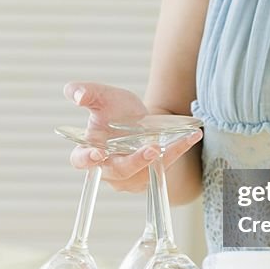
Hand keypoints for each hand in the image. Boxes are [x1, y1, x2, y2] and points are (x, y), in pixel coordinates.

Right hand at [62, 81, 201, 193]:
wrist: (142, 119)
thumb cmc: (117, 111)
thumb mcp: (102, 96)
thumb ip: (86, 92)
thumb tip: (76, 94)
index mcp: (90, 150)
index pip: (81, 160)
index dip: (87, 159)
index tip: (98, 153)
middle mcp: (109, 167)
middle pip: (118, 171)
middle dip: (134, 162)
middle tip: (150, 150)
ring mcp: (131, 175)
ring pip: (143, 173)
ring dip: (159, 160)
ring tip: (172, 144)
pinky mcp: (152, 174)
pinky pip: (166, 165)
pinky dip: (179, 150)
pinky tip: (192, 136)